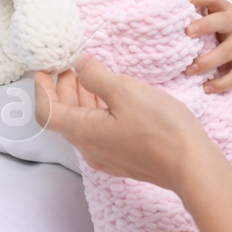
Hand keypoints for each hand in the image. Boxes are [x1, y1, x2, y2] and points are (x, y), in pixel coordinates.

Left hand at [34, 56, 209, 190]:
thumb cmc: (160, 128)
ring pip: (83, 124)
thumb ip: (96, 76)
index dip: (40, 90)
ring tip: (92, 76)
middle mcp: (89, 148)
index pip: (46, 112)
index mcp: (83, 132)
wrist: (191, 165)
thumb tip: (79, 65)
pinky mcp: (123, 159)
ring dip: (82, 99)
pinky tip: (114, 98)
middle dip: (63, 89)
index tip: (43, 69)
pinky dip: (98, 111)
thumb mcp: (125, 91)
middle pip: (64, 117)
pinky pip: (100, 132)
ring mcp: (107, 157)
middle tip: (71, 66)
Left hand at [185, 0, 231, 92]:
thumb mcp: (221, 16)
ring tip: (189, 70)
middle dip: (205, 25)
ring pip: (228, 51)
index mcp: (225, 10)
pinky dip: (222, 83)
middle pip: (223, 21)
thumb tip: (163, 18)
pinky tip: (207, 88)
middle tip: (187, 32)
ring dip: (208, 61)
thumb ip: (202, 16)